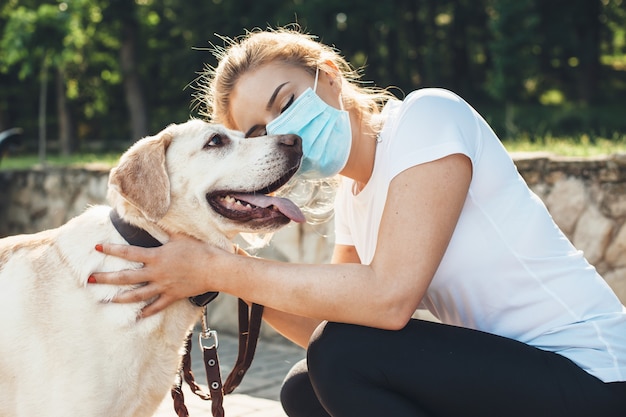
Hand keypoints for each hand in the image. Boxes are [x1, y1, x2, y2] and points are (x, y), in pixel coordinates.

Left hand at [89, 233, 225, 316]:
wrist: (214, 268)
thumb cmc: (199, 250)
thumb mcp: (180, 236)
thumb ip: (164, 229)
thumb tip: (153, 217)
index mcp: (156, 256)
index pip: (128, 252)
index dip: (111, 249)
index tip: (97, 247)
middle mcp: (156, 273)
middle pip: (126, 277)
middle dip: (106, 278)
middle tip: (90, 280)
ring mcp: (163, 286)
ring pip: (137, 294)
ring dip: (121, 297)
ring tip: (107, 300)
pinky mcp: (172, 296)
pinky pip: (157, 306)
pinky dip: (147, 312)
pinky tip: (137, 316)